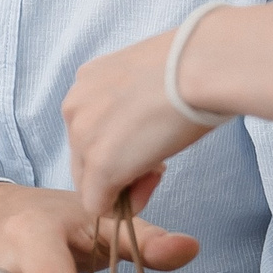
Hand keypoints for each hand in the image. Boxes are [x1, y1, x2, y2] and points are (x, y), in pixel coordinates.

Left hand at [62, 29, 221, 221]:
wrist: (199, 67)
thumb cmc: (190, 66)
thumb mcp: (146, 77)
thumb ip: (130, 103)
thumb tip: (140, 129)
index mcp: (85, 81)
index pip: (91, 131)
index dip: (122, 145)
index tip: (153, 138)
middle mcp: (74, 107)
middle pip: (85, 159)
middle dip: (120, 168)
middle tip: (158, 158)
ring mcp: (82, 137)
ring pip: (91, 184)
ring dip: (125, 184)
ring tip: (160, 163)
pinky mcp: (100, 166)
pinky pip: (99, 206)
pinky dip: (126, 205)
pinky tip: (153, 182)